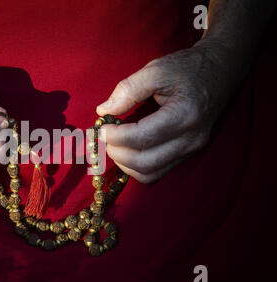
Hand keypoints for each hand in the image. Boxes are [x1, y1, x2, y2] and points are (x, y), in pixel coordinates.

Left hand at [97, 42, 237, 182]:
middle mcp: (191, 139)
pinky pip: (157, 171)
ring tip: (113, 144)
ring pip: (149, 173)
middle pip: (144, 163)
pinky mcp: (188, 154)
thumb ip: (128, 90)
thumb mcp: (157, 70)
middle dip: (117, 153)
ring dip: (125, 164)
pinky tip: (127, 150)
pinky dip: (136, 166)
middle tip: (103, 138)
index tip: (101, 127)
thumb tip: (104, 110)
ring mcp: (191, 150)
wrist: (220, 71)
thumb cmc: (188, 68)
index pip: (142, 137)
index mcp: (185, 115)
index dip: (115, 136)